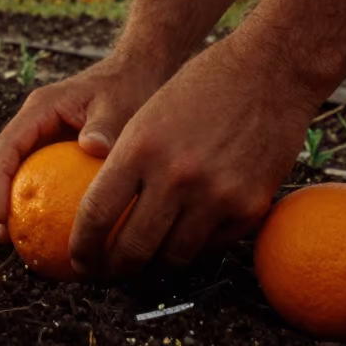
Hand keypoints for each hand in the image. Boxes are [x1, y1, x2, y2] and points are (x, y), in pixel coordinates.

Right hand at [0, 56, 166, 243]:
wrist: (139, 73)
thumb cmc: (127, 86)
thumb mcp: (117, 103)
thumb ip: (104, 125)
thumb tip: (92, 147)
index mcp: (41, 109)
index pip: (8, 146)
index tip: (3, 215)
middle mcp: (36, 123)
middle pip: (6, 164)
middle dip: (0, 200)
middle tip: (5, 238)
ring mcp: (46, 138)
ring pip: (21, 173)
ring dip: (17, 205)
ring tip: (20, 244)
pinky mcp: (59, 151)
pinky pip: (44, 179)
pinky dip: (43, 204)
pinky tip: (55, 235)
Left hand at [68, 30, 321, 275]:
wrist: (269, 73)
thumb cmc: (202, 86)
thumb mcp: (148, 116)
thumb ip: (126, 163)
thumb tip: (101, 212)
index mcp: (140, 148)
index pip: (96, 214)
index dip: (82, 247)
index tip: (77, 259)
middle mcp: (176, 176)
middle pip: (131, 248)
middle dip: (110, 269)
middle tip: (104, 272)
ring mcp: (216, 195)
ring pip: (172, 258)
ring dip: (153, 265)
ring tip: (142, 261)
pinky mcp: (249, 207)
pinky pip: (210, 247)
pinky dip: (192, 249)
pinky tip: (181, 241)